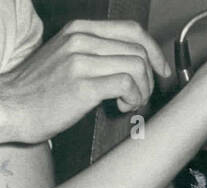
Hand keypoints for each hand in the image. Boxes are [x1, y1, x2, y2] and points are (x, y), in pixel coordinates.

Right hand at [0, 20, 170, 143]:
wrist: (13, 106)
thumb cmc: (40, 90)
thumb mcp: (66, 58)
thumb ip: (94, 54)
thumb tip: (129, 63)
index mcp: (79, 30)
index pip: (131, 30)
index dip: (154, 51)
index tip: (160, 71)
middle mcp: (81, 40)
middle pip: (139, 51)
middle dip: (149, 78)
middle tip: (139, 97)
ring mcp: (81, 61)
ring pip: (137, 67)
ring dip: (142, 91)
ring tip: (128, 103)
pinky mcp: (83, 85)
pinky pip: (127, 84)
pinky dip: (132, 99)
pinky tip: (120, 107)